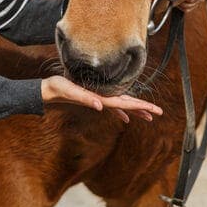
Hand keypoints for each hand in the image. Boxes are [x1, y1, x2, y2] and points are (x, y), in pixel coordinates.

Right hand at [41, 76, 162, 122]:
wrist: (46, 91)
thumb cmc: (57, 89)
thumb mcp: (70, 91)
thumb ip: (84, 98)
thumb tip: (99, 106)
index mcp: (100, 99)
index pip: (125, 104)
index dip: (140, 106)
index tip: (155, 111)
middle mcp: (101, 101)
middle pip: (127, 105)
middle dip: (143, 109)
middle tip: (160, 113)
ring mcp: (98, 100)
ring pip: (121, 106)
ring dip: (134, 110)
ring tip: (148, 115)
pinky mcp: (93, 97)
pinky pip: (111, 104)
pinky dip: (120, 109)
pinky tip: (125, 117)